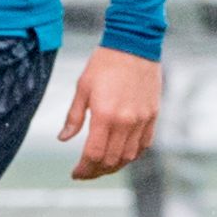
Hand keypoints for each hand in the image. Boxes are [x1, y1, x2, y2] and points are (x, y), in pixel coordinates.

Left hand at [57, 46, 162, 179]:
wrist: (134, 43)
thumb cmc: (104, 63)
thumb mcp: (83, 87)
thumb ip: (74, 117)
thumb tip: (63, 138)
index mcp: (105, 115)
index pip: (94, 154)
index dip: (84, 169)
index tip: (75, 173)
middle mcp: (126, 121)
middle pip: (111, 160)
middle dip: (96, 171)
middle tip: (85, 172)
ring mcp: (142, 119)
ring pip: (129, 156)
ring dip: (114, 166)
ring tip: (102, 166)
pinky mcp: (153, 115)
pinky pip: (144, 144)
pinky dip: (132, 155)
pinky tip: (122, 155)